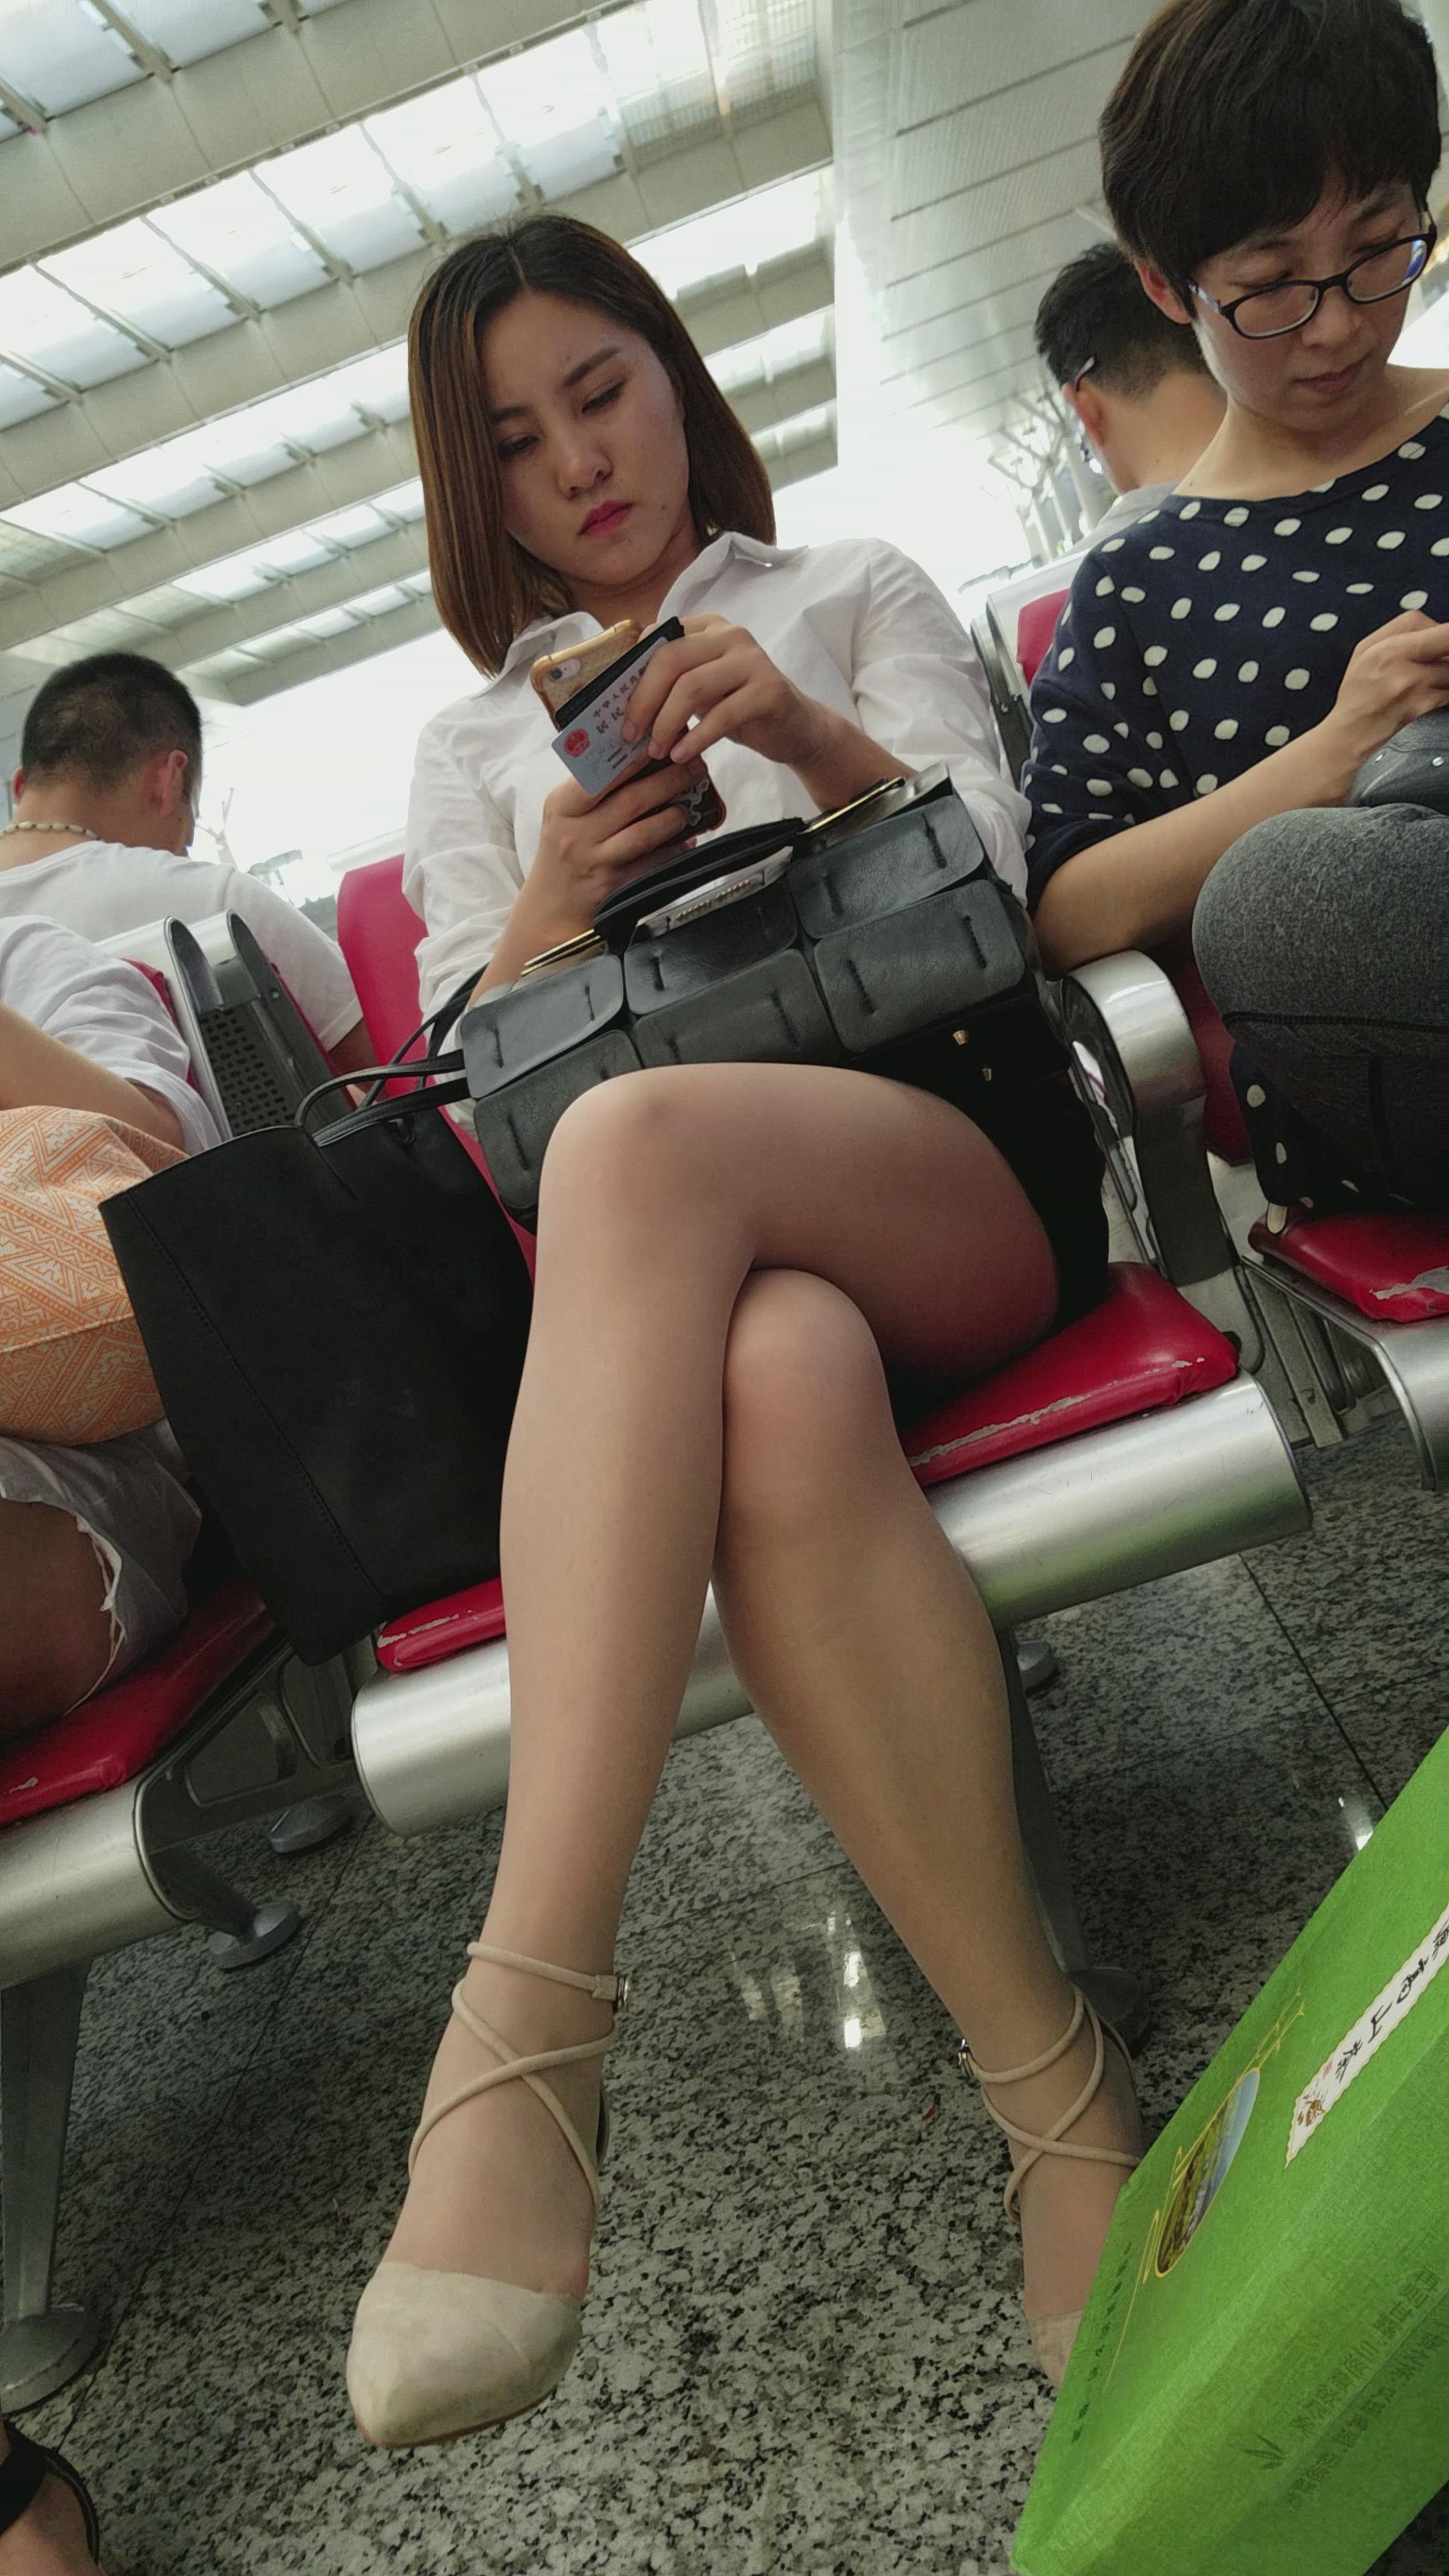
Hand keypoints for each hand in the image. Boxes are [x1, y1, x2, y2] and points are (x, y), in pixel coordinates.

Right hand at [518, 758, 708, 949]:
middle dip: (668, 781)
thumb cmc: (565, 850)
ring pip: (643, 834)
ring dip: (672, 818)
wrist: (552, 906)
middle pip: (630, 801)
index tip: (660, 743)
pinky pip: (652, 864)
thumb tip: (639, 756)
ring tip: (687, 808)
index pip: (599, 777)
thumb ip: (592, 788)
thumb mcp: (565, 815)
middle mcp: (577, 834)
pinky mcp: (614, 886)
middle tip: (694, 768)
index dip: (633, 760)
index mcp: (563, 807)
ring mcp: (596, 861)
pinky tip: (687, 841)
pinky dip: (674, 851)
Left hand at [622, 613, 828, 770]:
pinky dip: (696, 739)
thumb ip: (670, 683)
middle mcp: (730, 635)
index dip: (631, 673)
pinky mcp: (769, 690)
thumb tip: (617, 701)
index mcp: (707, 627)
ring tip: (657, 750)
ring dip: (666, 723)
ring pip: (692, 686)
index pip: (657, 639)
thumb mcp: (702, 690)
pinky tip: (682, 756)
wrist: (796, 729)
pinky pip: (722, 714)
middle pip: (670, 659)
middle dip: (643, 700)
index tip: (614, 708)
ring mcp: (752, 660)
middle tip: (630, 735)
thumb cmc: (740, 710)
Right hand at [1314, 609, 1448, 780]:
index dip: (1444, 631)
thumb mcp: (1365, 651)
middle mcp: (1404, 668)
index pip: (1434, 625)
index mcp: (1388, 649)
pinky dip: (1444, 690)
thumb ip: (1399, 630)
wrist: (1350, 736)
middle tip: (1437, 660)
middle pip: (1448, 643)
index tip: (1442, 639)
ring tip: (1430, 678)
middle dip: (1445, 650)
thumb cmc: (1357, 694)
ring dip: (1446, 672)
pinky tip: (1429, 693)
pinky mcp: (1425, 709)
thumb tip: (1433, 626)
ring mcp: (1417, 690)